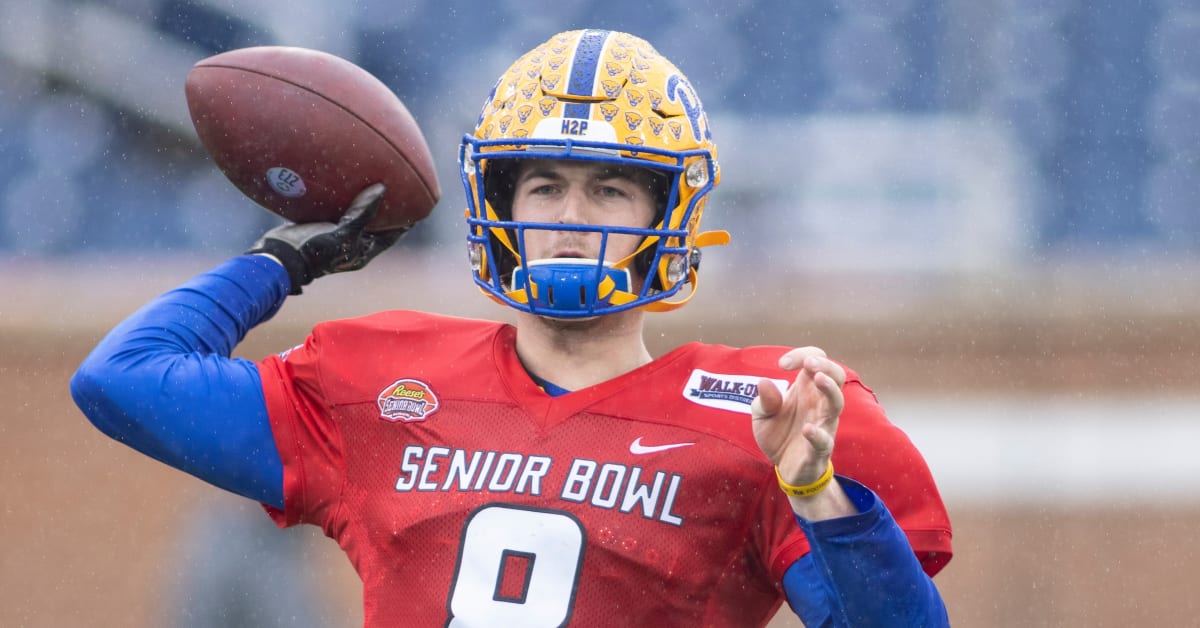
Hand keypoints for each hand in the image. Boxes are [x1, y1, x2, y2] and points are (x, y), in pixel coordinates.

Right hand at [247, 184, 406, 293]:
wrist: (280, 257)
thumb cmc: (314, 251)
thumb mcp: (343, 233)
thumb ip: (362, 212)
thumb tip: (382, 189)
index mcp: (362, 252)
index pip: (391, 236)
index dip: (404, 223)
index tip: (418, 208)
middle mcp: (351, 245)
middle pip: (375, 226)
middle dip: (386, 211)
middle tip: (398, 190)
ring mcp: (335, 237)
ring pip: (355, 217)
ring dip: (364, 203)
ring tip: (373, 182)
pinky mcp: (319, 228)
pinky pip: (337, 212)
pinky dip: (343, 200)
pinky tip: (343, 184)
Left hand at [750, 347, 845, 489]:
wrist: (783, 467)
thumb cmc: (777, 433)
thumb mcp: (761, 414)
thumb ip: (764, 399)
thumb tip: (764, 382)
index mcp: (806, 389)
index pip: (815, 361)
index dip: (802, 355)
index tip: (782, 364)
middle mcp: (819, 403)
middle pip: (837, 376)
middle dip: (826, 366)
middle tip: (810, 363)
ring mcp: (823, 424)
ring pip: (837, 403)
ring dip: (830, 390)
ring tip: (818, 379)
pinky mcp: (820, 448)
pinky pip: (825, 440)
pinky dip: (817, 434)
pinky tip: (807, 429)